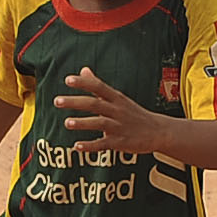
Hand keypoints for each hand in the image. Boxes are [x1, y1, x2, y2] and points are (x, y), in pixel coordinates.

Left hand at [50, 67, 166, 156]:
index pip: (98, 87)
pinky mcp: (121, 142)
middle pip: (95, 104)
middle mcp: (117, 110)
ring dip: (83, 123)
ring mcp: (119, 126)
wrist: (158, 131)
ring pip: (100, 123)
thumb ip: (98, 86)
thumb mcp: (118, 97)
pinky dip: (91, 145)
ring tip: (67, 123)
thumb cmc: (133, 113)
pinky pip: (104, 144)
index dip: (83, 83)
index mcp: (116, 98)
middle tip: (57, 101)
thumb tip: (83, 70)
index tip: (67, 80)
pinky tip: (77, 147)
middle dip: (76, 102)